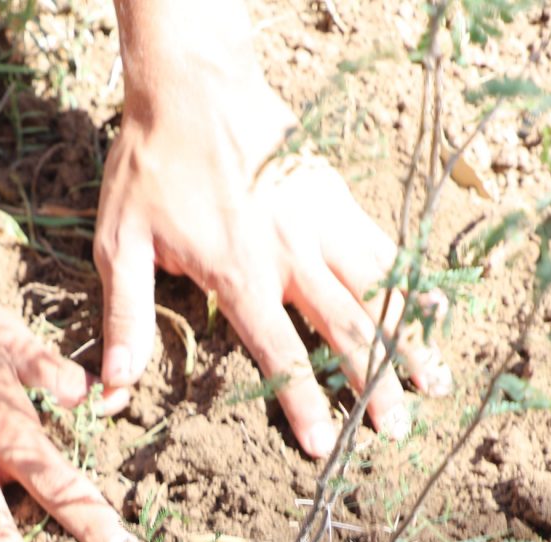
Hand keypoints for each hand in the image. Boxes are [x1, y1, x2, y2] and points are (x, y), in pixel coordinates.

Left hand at [96, 63, 450, 455]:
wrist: (194, 85)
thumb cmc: (151, 165)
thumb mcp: (118, 243)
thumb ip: (125, 318)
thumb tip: (113, 387)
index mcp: (240, 275)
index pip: (280, 352)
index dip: (303, 404)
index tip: (325, 447)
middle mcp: (292, 255)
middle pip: (348, 330)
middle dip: (375, 385)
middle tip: (396, 431)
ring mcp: (323, 224)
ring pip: (380, 291)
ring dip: (410, 339)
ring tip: (437, 383)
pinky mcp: (338, 197)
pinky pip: (385, 248)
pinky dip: (411, 284)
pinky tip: (433, 311)